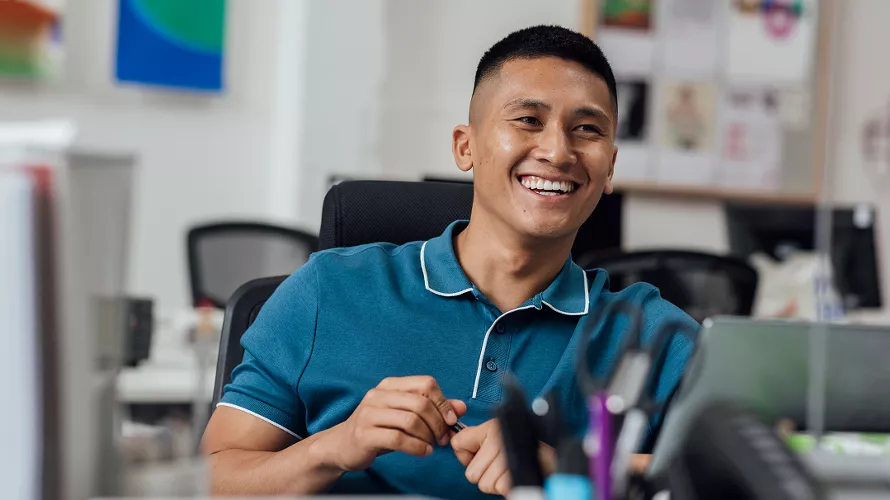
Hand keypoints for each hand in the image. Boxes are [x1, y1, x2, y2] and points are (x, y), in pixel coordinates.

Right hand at [316, 376, 466, 472]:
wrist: (342, 446)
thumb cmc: (379, 429)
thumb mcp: (405, 415)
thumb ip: (433, 409)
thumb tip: (461, 407)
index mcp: (390, 385)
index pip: (425, 383)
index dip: (443, 402)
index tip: (451, 420)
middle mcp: (378, 395)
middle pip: (420, 403)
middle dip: (438, 423)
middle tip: (443, 438)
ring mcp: (369, 414)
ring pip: (411, 420)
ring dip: (428, 436)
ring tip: (432, 445)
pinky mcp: (364, 434)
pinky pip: (398, 439)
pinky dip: (417, 447)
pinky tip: (423, 452)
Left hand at [451, 419, 554, 495]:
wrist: (549, 456)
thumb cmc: (521, 442)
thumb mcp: (492, 432)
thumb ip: (469, 438)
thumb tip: (453, 442)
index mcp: (490, 428)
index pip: (458, 446)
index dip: (468, 455)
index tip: (481, 453)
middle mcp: (498, 439)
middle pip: (471, 473)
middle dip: (484, 472)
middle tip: (498, 464)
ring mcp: (507, 457)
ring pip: (484, 484)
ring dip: (496, 481)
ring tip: (508, 469)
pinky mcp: (514, 475)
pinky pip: (498, 488)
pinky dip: (505, 486)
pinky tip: (512, 475)